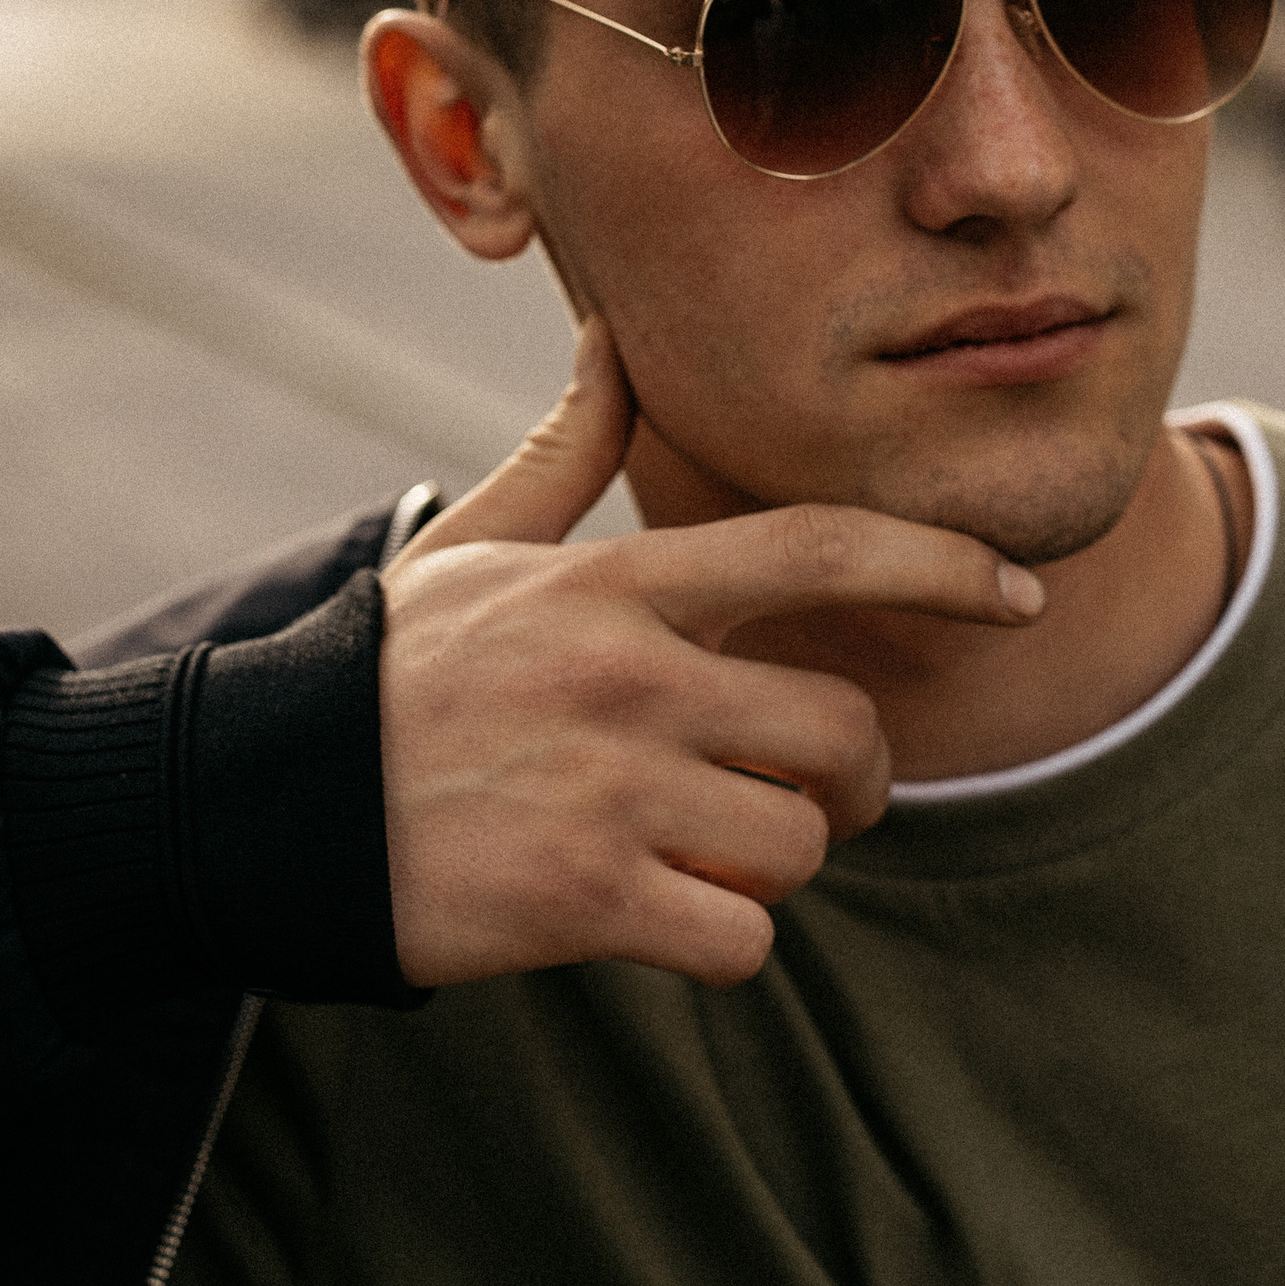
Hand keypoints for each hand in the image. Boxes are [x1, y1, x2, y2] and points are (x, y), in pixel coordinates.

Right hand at [377, 318, 1044, 987]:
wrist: (261, 810)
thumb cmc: (380, 679)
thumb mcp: (472, 552)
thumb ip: (563, 455)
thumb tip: (611, 341)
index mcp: (614, 587)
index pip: (819, 548)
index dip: (942, 563)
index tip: (1023, 591)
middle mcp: (628, 678)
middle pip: (840, 731)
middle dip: (853, 781)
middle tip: (811, 798)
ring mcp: (610, 791)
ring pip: (798, 844)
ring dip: (774, 868)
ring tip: (705, 858)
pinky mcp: (582, 899)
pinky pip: (741, 939)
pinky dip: (723, 944)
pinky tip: (660, 922)